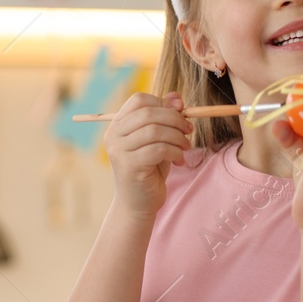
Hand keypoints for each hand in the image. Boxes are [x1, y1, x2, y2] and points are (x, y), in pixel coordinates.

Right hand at [103, 92, 193, 220]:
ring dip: (178, 137)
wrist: (138, 204)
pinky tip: (179, 161)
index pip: (139, 100)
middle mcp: (113, 135)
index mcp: (117, 125)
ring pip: (156, 131)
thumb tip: (176, 97)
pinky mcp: (129, 166)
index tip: (180, 113)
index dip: (163, 103)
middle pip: (149, 113)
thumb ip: (164, 117)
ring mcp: (119, 150)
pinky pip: (159, 149)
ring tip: (185, 148)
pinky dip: (176, 153)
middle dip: (175, 119)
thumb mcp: (158, 140)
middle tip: (189, 130)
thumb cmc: (149, 170)